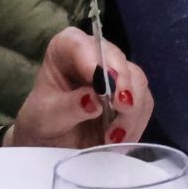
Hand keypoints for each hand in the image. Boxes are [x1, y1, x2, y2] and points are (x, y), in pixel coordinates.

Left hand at [7, 28, 153, 148]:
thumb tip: (95, 100)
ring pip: (137, 80)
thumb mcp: (46, 118)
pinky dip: (135, 122)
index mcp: (66, 49)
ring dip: (131, 110)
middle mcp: (95, 55)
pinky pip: (144, 103)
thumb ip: (67, 107)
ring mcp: (117, 74)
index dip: (91, 59)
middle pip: (117, 59)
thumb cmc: (43, 123)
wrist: (53, 145)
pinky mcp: (132, 94)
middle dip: (122, 84)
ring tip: (113, 137)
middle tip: (121, 108)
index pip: (78, 44)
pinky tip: (118, 140)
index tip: (101, 82)